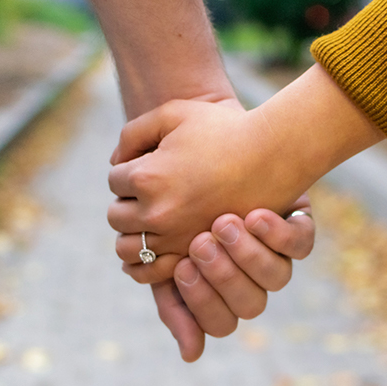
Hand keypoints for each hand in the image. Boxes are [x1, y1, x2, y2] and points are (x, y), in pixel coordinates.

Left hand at [108, 100, 309, 255]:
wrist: (272, 154)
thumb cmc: (222, 128)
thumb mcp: (172, 113)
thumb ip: (132, 133)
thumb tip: (116, 162)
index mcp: (147, 177)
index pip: (114, 180)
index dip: (131, 169)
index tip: (152, 163)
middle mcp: (158, 213)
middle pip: (116, 215)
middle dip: (129, 201)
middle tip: (152, 190)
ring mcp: (176, 239)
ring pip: (127, 247)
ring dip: (134, 231)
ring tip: (152, 216)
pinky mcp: (193, 254)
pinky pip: (150, 272)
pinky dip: (145, 261)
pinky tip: (154, 245)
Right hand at [142, 199, 314, 361]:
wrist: (203, 169)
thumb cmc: (178, 220)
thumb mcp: (164, 262)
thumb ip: (172, 304)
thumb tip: (191, 356)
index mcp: (221, 298)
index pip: (221, 323)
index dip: (203, 302)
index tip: (180, 268)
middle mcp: (253, 283)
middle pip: (251, 304)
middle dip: (223, 276)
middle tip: (199, 243)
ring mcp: (278, 258)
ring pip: (277, 278)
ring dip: (247, 254)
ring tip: (222, 223)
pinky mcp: (298, 227)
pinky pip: (300, 243)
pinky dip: (277, 233)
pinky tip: (253, 216)